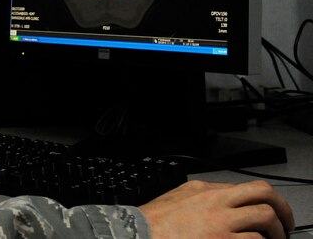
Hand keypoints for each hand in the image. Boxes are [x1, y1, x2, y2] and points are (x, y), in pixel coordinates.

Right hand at [139, 179, 294, 238]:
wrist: (136, 233)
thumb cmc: (152, 223)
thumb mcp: (178, 199)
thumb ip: (201, 198)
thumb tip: (221, 201)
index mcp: (205, 190)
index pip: (246, 187)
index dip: (264, 201)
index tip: (270, 213)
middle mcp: (216, 202)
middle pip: (263, 193)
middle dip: (281, 210)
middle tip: (285, 225)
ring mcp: (220, 222)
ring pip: (265, 217)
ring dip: (275, 232)